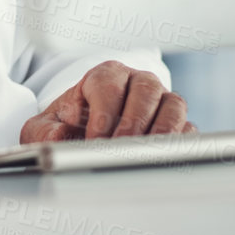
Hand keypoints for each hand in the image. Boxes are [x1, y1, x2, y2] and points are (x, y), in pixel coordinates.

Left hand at [19, 61, 193, 142]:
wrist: (82, 137)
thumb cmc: (66, 128)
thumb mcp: (45, 128)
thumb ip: (46, 131)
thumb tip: (61, 134)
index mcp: (106, 75)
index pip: (109, 84)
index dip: (102, 113)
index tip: (94, 139)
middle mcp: (137, 82)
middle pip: (145, 90)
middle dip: (131, 123)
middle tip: (119, 150)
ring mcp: (162, 101)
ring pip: (173, 105)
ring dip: (160, 132)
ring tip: (142, 156)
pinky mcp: (179, 125)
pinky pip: (188, 129)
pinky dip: (179, 144)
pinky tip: (162, 159)